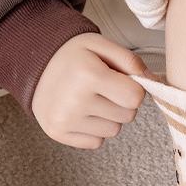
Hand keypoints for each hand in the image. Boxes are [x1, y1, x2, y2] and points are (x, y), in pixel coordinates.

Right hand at [32, 33, 155, 147]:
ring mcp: (65, 120)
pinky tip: (81, 112)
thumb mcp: (100, 45)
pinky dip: (94, 128)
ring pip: (114, 130)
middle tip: (104, 89)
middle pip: (127, 116)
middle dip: (122, 102)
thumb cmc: (71, 55)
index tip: (121, 81)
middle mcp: (75, 101)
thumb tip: (153, 81)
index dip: (133, 88)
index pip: (135, 97)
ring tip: (91, 99)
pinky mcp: (58, 133)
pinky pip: (96, 141)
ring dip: (109, 116)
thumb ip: (130, 60)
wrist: (33, 66)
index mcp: (88, 74)